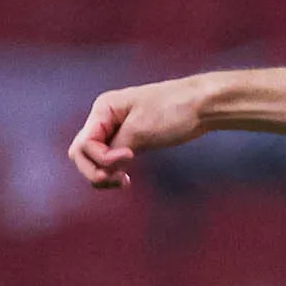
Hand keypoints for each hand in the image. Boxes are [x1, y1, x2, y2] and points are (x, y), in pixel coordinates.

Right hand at [66, 76, 212, 188]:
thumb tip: (102, 169)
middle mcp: (104, 118)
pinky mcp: (129, 140)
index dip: (100, 158)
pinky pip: (109, 161)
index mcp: (103, 109)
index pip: (83, 144)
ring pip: (93, 160)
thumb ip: (115, 150)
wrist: (203, 105)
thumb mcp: (140, 130)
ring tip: (124, 181)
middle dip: (95, 170)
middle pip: (81, 154)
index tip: (130, 156)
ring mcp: (115, 130)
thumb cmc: (174, 110)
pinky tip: (126, 178)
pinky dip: (112, 172)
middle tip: (121, 179)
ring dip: (103, 174)